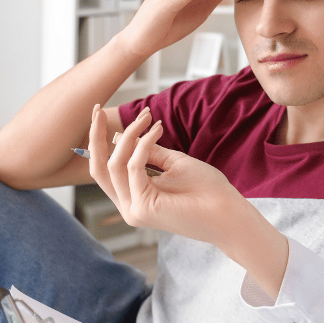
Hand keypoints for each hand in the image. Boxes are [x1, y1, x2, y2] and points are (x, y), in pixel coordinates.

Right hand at [87, 104, 247, 247]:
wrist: (228, 213)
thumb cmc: (207, 190)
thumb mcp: (173, 163)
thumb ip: (147, 152)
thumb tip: (121, 136)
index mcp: (133, 198)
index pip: (104, 168)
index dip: (98, 140)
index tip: (99, 112)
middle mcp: (128, 207)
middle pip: (98, 168)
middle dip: (95, 135)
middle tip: (97, 108)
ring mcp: (133, 210)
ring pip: (114, 164)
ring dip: (129, 134)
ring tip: (148, 117)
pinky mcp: (143, 208)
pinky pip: (133, 167)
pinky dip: (143, 144)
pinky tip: (157, 129)